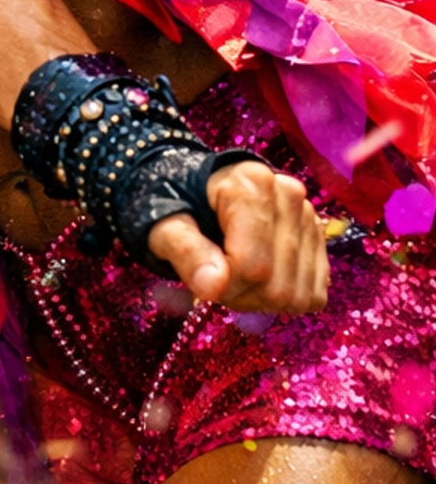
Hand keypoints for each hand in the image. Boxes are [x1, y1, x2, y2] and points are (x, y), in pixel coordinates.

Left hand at [147, 160, 327, 311]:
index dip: (224, 287)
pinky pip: (313, 295)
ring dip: (261, 300)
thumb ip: (184, 250)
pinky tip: (261, 278)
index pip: (252, 266)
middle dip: (241, 295)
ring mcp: (310, 219)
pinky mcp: (319, 243)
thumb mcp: (165, 225)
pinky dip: (285, 300)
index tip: (203, 276)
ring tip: (236, 275)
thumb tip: (212, 285)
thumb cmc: (179, 206)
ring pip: (297, 296)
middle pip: (278, 286)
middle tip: (217, 277)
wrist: (200, 193)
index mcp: (253, 183)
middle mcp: (291, 196)